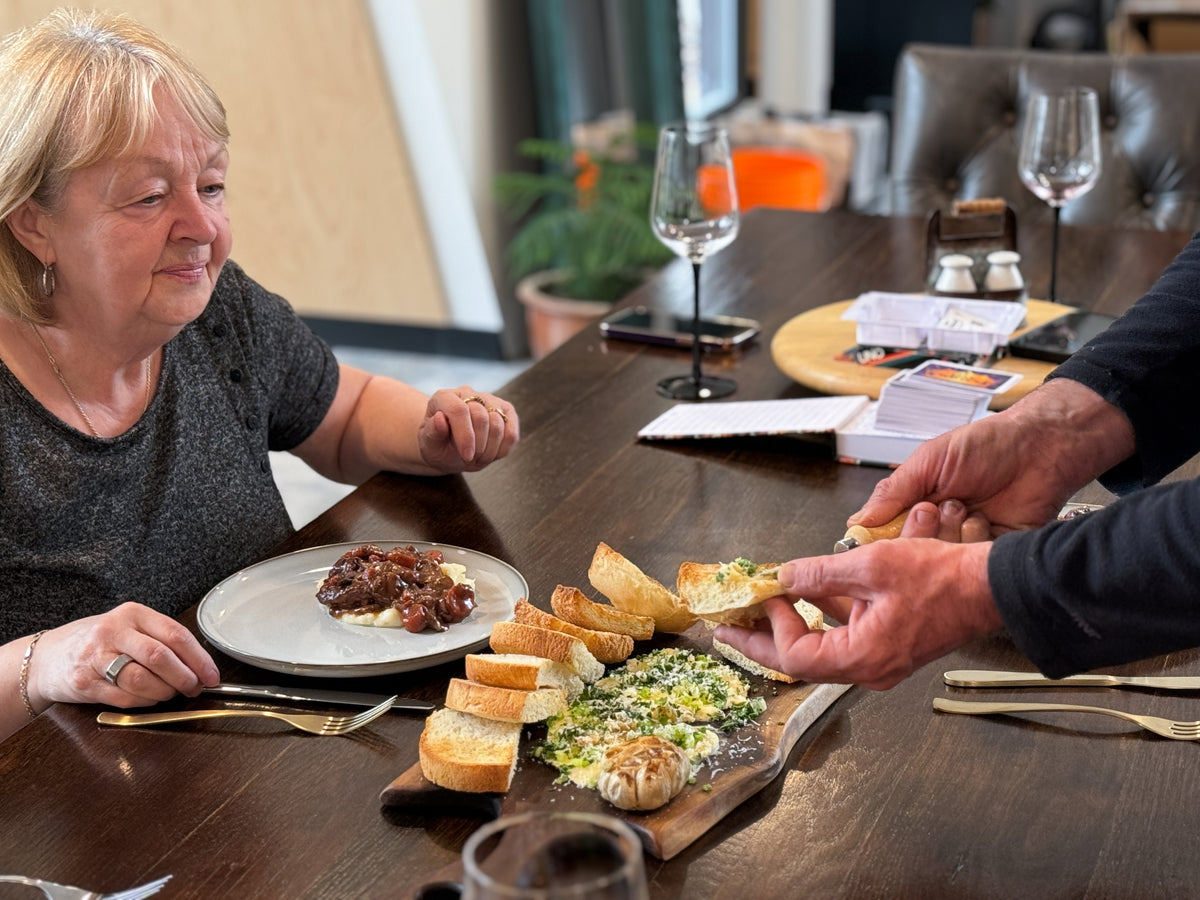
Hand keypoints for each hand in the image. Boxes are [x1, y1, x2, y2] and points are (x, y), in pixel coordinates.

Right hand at [26, 602, 219, 711]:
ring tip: (170, 693)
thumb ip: (161, 639)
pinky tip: (148, 698)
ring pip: (143, 680)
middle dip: (185, 677)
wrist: (47, 658)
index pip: (175, 634)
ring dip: (165, 692)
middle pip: (160, 657)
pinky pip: (125, 698)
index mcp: (132, 614)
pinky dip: (144, 702)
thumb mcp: (129, 627)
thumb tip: (200, 665)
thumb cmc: (99, 642)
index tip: (212, 675)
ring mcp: (96, 658)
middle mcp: (113, 632)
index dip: (199, 658)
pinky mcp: (86, 683)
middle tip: (195, 688)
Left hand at [418, 388, 518, 472]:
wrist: (450, 448)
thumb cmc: (438, 446)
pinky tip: (491, 453)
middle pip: (481, 417)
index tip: (466, 456)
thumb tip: (440, 418)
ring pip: (498, 423)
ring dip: (490, 449)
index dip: (466, 436)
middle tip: (469, 459)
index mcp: (443, 398)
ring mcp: (489, 400)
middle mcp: (467, 393)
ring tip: (478, 457)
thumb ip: (433, 432)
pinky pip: (512, 433)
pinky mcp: (506, 411)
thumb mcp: (429, 444)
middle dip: (478, 445)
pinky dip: (503, 449)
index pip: (459, 410)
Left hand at [714, 505, 1001, 688]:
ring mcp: (879, 661)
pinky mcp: (888, 647)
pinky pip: (843, 639)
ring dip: (788, 630)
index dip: (773, 629)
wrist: (991, 588)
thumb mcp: (871, 566)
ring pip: (820, 651)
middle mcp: (868, 669)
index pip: (797, 656)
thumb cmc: (941, 580)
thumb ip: (821, 574)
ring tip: (758, 612)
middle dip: (763, 642)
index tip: (766, 598)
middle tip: (729, 629)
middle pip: (801, 663)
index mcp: (863, 657)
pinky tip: (806, 597)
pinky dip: (820, 620)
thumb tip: (784, 576)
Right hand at [851, 379, 1134, 537]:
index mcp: (915, 507)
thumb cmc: (984, 446)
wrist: (1039, 449)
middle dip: (922, 533)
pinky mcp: (990, 555)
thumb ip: (892, 492)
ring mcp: (963, 543)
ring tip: (968, 507)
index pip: (885, 537)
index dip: (882, 543)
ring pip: (941, 561)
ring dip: (953, 534)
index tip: (883, 539)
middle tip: (936, 508)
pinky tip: (986, 520)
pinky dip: (977, 542)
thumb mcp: (928, 461)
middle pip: (912, 556)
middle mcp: (936, 529)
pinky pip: (972, 565)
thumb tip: (857, 524)